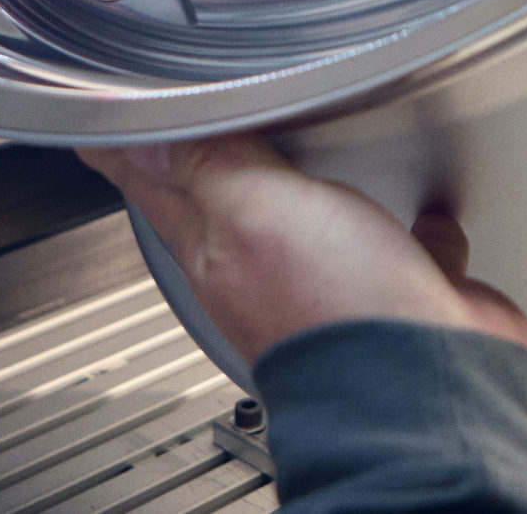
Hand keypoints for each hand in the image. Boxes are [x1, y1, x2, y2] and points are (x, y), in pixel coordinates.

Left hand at [79, 135, 526, 364]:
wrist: (424, 388)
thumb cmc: (331, 309)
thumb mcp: (253, 209)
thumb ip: (210, 165)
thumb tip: (150, 137)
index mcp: (221, 249)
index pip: (159, 188)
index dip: (130, 156)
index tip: (99, 137)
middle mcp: (272, 273)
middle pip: (230, 207)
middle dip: (209, 170)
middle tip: (186, 138)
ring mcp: (335, 288)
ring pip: (316, 229)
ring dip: (312, 196)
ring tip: (304, 161)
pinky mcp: (400, 300)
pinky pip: (405, 253)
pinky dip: (413, 231)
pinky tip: (426, 212)